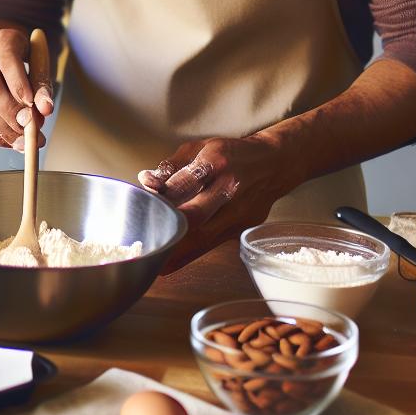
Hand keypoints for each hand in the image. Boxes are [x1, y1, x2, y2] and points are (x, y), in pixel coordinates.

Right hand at [0, 26, 54, 150]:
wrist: (6, 59)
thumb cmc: (27, 64)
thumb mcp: (40, 69)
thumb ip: (42, 88)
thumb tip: (45, 110)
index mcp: (4, 40)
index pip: (8, 62)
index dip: (19, 85)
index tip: (31, 105)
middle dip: (10, 113)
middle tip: (30, 132)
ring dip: (3, 129)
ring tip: (25, 141)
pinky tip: (10, 141)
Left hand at [140, 130, 303, 272]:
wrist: (272, 164)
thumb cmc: (228, 155)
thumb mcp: (198, 149)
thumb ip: (171, 166)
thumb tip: (146, 181)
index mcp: (215, 161)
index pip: (183, 182)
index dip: (161, 197)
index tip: (142, 207)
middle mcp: (229, 188)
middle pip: (195, 215)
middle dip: (167, 229)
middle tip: (144, 242)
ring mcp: (239, 211)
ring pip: (203, 236)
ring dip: (175, 250)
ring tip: (150, 261)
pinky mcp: (242, 228)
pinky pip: (211, 244)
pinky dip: (188, 255)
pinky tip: (168, 265)